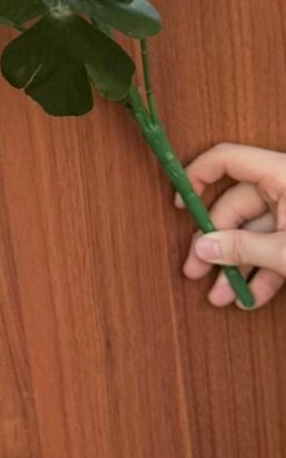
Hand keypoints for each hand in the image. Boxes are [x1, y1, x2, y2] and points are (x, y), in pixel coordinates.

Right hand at [181, 144, 285, 307]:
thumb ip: (242, 248)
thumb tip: (202, 248)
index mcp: (282, 175)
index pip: (228, 159)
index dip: (198, 177)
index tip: (181, 204)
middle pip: (235, 206)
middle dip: (216, 244)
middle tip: (195, 270)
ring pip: (254, 233)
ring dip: (236, 267)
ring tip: (221, 296)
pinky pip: (274, 247)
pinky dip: (262, 271)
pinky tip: (249, 297)